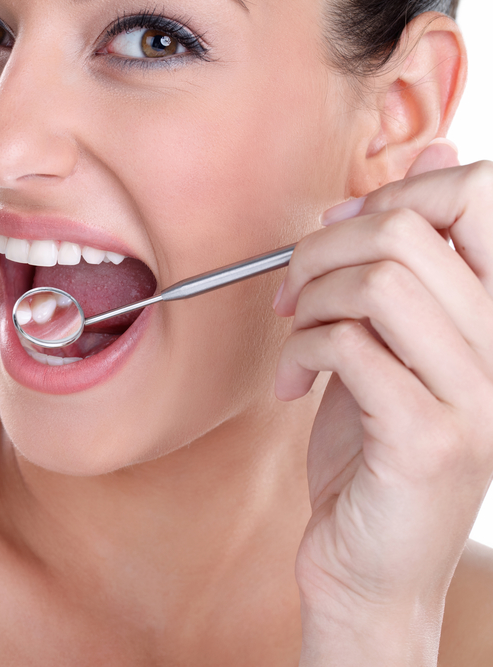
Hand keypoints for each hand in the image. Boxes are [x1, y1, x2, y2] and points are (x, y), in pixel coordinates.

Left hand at [272, 142, 492, 665]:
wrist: (371, 567)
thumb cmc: (374, 453)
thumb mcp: (393, 343)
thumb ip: (413, 261)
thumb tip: (434, 153)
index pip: (483, 193)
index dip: (396, 192)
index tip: (339, 236)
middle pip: (407, 228)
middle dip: (321, 251)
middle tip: (293, 295)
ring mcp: (477, 395)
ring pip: (378, 280)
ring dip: (309, 301)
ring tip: (296, 338)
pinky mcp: (430, 437)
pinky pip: (349, 344)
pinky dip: (300, 352)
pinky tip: (293, 386)